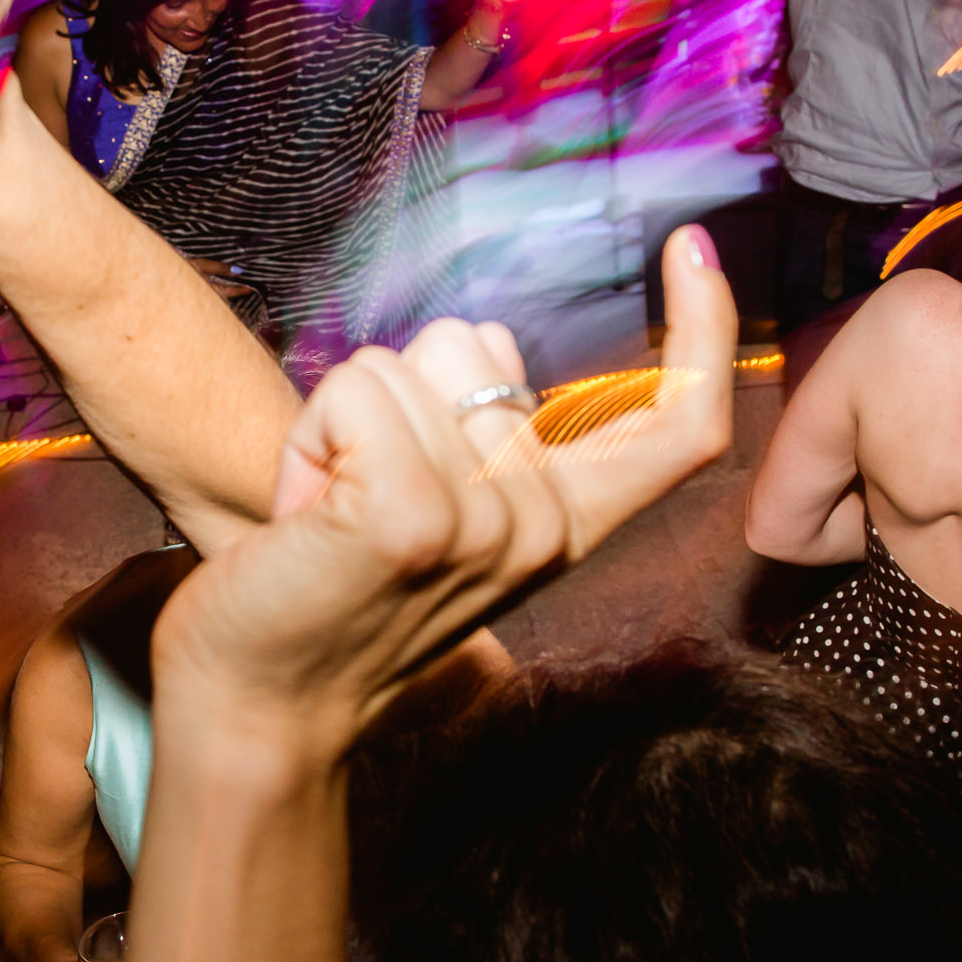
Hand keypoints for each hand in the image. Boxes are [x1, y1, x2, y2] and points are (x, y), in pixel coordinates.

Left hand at [151, 227, 737, 757]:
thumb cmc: (327, 601)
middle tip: (358, 497)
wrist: (257, 712)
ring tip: (328, 511)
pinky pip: (353, 390)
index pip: (678, 424)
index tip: (693, 249)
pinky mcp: (411, 516)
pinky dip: (308, 437)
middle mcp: (542, 525)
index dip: (703, 329)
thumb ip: (488, 444)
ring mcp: (484, 522)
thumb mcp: (444, 522)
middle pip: (478, 341)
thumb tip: (491, 349)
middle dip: (393, 395)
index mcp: (565, 524)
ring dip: (338, 422)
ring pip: (400, 362)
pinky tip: (304, 512)